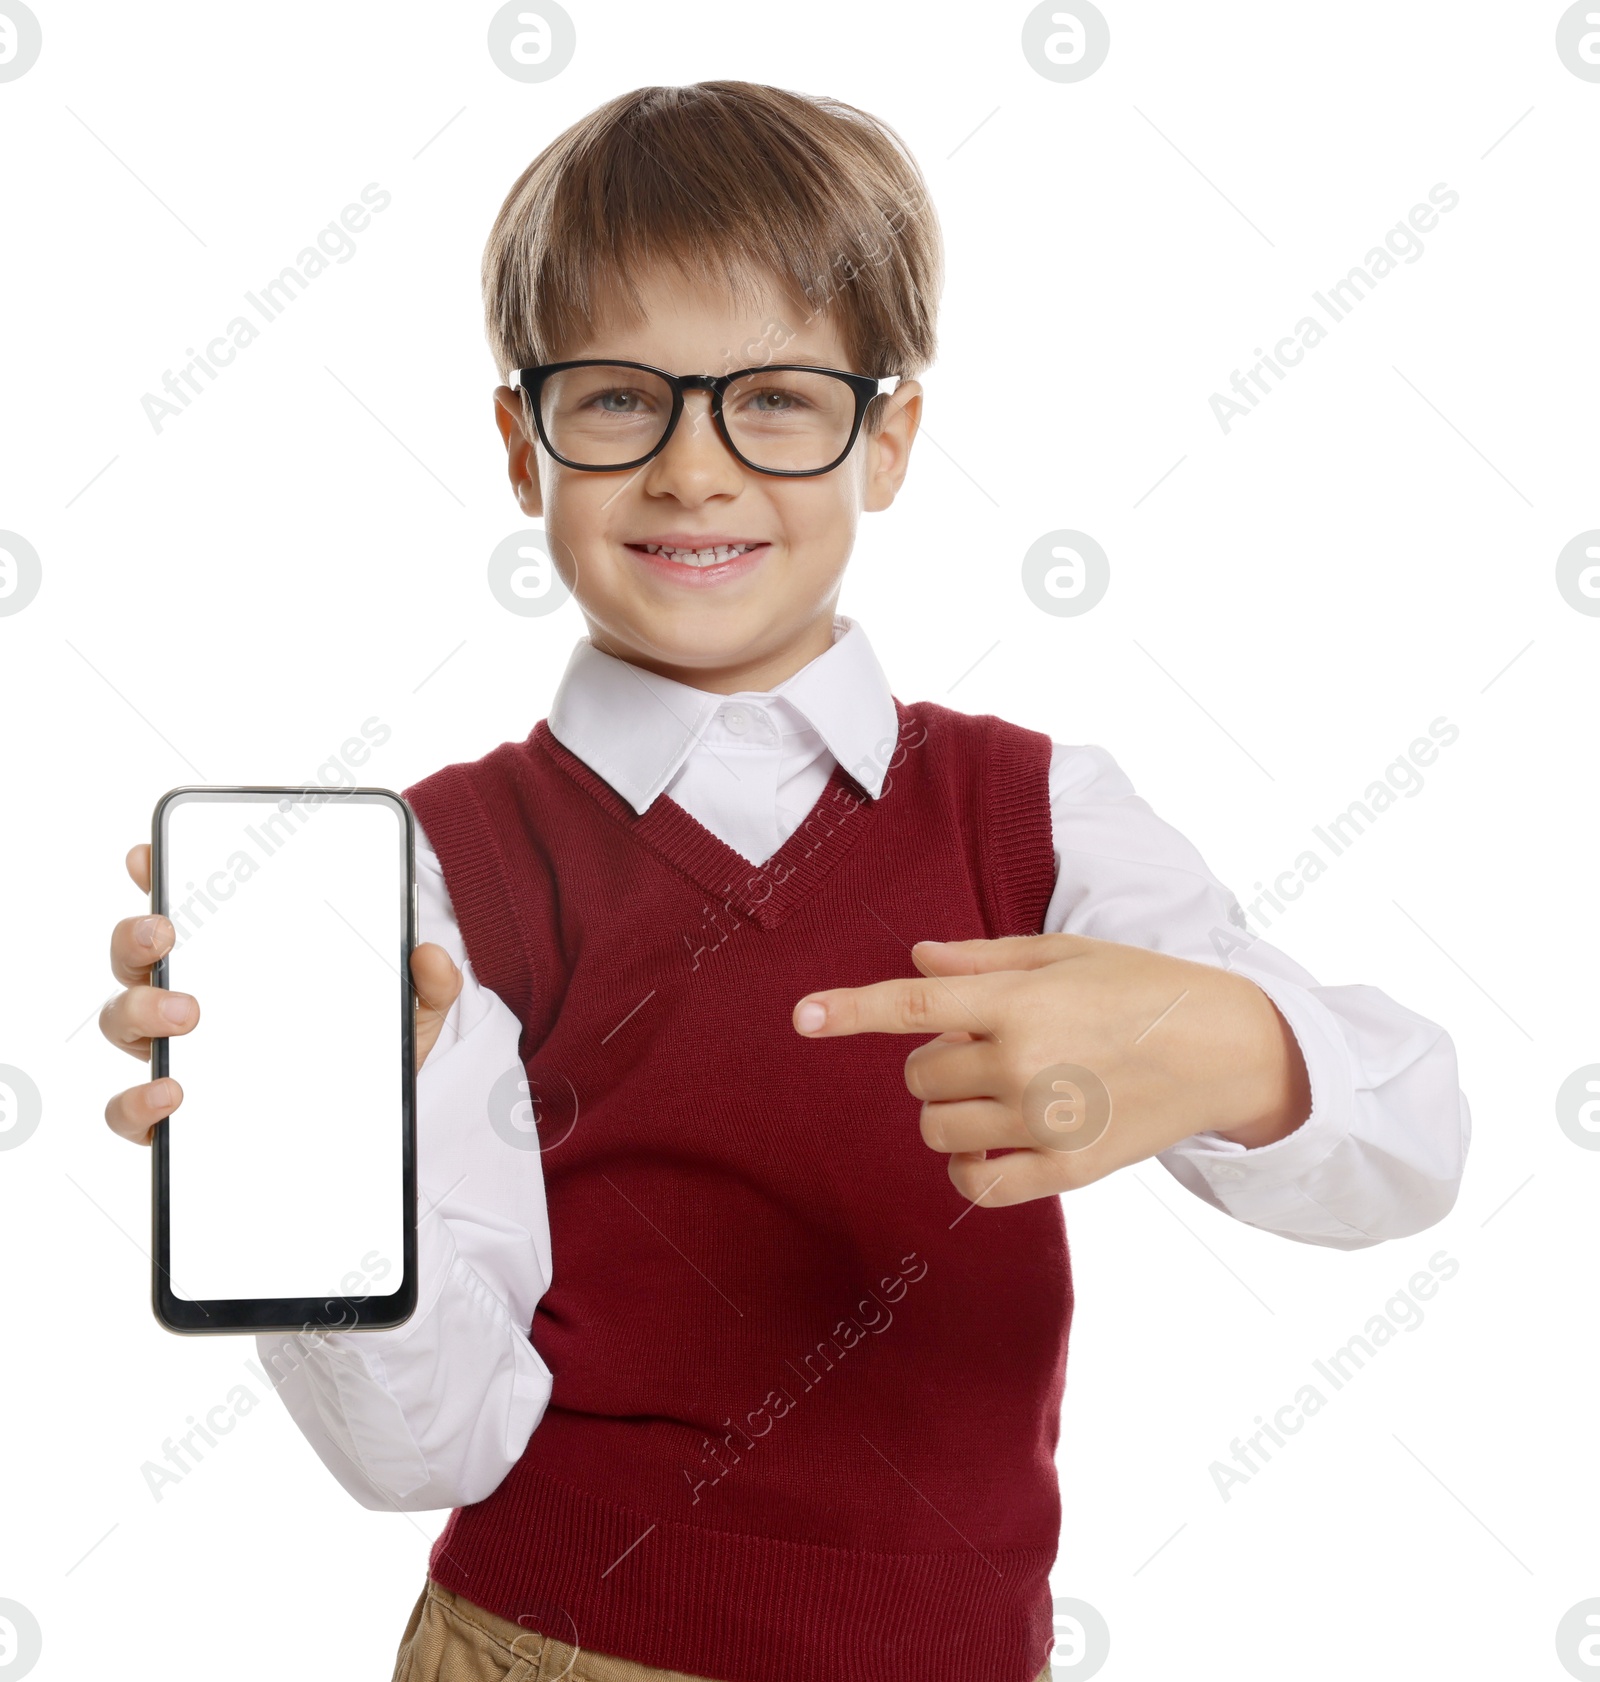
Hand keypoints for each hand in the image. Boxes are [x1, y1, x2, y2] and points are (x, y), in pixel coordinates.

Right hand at [100, 842, 462, 1144]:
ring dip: (140, 1008)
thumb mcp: (410, 1010)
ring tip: (188, 1013)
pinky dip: (137, 1101)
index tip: (149, 854)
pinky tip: (172, 1093)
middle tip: (167, 934)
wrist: (368, 1126)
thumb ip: (430, 982)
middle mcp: (192, 1000)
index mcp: (237, 959)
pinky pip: (130, 1111)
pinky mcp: (175, 1118)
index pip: (185, 910)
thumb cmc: (370, 1048)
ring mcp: (179, 1056)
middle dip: (135, 937)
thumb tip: (430, 954)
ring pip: (122, 1022)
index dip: (157, 876)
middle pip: (133, 957)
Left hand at [791, 932, 1309, 1206]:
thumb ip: (982, 961)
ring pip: (937, 1129)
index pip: (912, 1008)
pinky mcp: (1065, 1172)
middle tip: (995, 1046)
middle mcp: (1023, 1063)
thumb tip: (915, 962)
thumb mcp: (1064, 953)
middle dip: (939, 1062)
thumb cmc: (1141, 986)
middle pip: (919, 1076)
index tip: (801, 1018)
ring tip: (1002, 1091)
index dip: (849, 1010)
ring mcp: (1043, 1123)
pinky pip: (976, 1185)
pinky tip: (988, 1146)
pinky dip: (967, 1167)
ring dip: (949, 1112)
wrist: (1226, 1047)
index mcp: (1018, 1001)